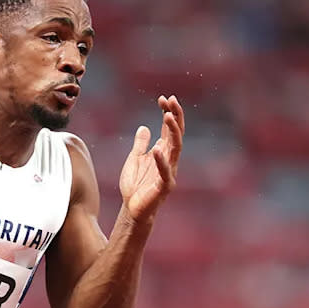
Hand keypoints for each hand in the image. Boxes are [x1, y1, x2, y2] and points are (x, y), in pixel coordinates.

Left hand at [119, 95, 184, 222]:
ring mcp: (169, 172)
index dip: (168, 113)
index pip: (169, 129)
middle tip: (171, 100)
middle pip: (176, 134)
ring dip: (172, 132)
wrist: (132, 209)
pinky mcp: (164, 186)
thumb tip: (144, 127)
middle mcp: (169, 160)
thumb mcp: (134, 159)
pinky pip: (165, 172)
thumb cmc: (135, 186)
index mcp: (163, 152)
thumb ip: (140, 144)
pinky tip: (157, 148)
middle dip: (175, 116)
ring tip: (167, 116)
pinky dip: (161, 161)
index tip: (163, 98)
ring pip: (175, 148)